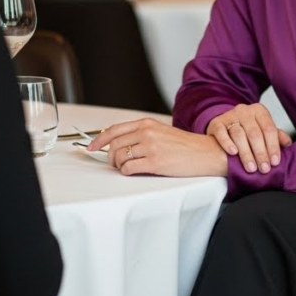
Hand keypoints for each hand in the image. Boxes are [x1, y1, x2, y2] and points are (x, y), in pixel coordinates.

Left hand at [86, 118, 227, 177]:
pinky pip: (129, 168)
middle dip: (109, 157)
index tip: (90, 147)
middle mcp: (147, 133)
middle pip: (114, 145)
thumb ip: (142, 134)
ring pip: (120, 157)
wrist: (205, 153)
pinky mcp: (155, 163)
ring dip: (118, 165)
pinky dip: (126, 171)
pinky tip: (133, 171)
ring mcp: (151, 147)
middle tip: (113, 163)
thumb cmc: (185, 146)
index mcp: (147, 124)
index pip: (114, 130)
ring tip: (126, 168)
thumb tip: (118, 143)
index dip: (98, 140)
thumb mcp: (161, 131)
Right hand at [206, 104, 291, 173]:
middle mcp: (245, 111)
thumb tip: (288, 143)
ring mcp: (229, 116)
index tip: (275, 162)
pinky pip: (221, 133)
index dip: (273, 146)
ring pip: (239, 134)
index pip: (269, 129)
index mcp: (259, 111)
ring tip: (251, 168)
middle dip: (261, 153)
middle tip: (264, 169)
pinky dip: (227, 143)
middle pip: (255, 133)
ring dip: (246, 153)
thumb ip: (276, 135)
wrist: (225, 125)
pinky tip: (233, 153)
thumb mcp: (263, 129)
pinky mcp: (216, 123)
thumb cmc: (248, 129)